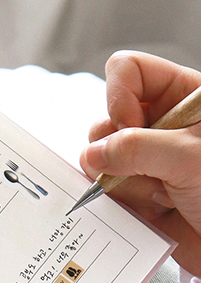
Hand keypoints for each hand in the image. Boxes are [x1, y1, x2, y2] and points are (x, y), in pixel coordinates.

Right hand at [79, 50, 200, 276]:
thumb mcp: (189, 158)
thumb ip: (136, 148)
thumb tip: (92, 154)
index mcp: (183, 97)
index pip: (129, 71)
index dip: (119, 97)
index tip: (131, 128)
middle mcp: (160, 126)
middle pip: (107, 119)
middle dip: (116, 149)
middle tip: (145, 168)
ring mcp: (145, 161)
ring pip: (99, 158)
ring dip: (122, 182)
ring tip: (158, 196)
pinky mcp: (135, 193)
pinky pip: (103, 191)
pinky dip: (119, 204)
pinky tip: (149, 211)